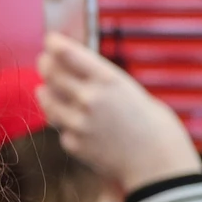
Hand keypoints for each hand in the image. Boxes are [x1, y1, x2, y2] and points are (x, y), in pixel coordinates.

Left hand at [36, 33, 201, 192]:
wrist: (157, 161)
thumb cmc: (149, 121)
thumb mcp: (128, 89)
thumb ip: (98, 79)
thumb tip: (68, 66)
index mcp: (108, 80)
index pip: (68, 54)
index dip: (55, 44)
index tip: (50, 40)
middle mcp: (89, 98)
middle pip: (52, 74)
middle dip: (46, 64)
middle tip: (44, 61)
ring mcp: (78, 122)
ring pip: (46, 100)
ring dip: (45, 91)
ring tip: (46, 88)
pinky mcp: (72, 143)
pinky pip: (60, 126)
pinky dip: (64, 122)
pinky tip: (74, 121)